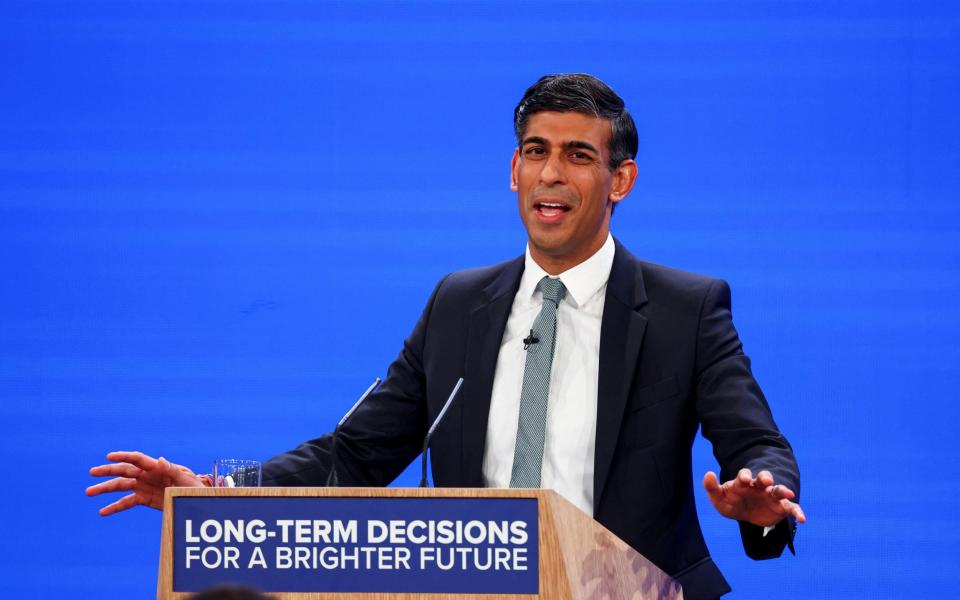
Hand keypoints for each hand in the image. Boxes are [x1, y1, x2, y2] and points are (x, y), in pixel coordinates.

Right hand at [86, 451, 208, 515]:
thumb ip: (172, 469)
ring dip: (105, 488)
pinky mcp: (144, 499)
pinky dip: (114, 507)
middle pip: (124, 471)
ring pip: (121, 486)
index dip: (124, 456)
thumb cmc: (193, 486)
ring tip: (88, 492)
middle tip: (92, 472)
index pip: (137, 459)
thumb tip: (159, 459)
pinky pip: (126, 502)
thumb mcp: (185, 478)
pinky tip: (102, 512)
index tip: (109, 456)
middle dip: (108, 471)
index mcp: (157, 467)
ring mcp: (144, 486)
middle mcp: (147, 475)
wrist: (195, 499)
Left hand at [703, 468, 805, 527]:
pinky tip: (802, 519)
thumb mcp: (719, 498)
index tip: (744, 479)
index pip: (744, 475)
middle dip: (765, 477)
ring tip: (788, 493)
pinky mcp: (781, 507)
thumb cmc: (731, 502)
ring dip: (783, 490)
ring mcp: (771, 496)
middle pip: (763, 478)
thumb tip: (708, 473)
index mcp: (743, 482)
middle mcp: (759, 486)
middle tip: (766, 480)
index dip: (745, 475)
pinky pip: (791, 507)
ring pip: (778, 490)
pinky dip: (797, 511)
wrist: (745, 514)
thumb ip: (712, 487)